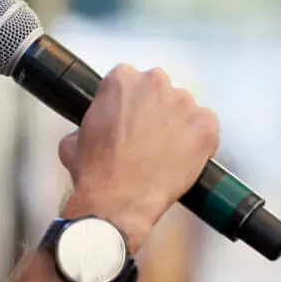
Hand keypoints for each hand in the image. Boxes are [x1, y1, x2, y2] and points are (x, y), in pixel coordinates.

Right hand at [60, 65, 218, 250]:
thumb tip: (98, 126)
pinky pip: (206, 124)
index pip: (128, 80)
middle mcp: (154, 83)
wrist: (118, 201)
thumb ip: (91, 120)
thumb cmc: (95, 173)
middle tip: (144, 136)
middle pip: (157, 89)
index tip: (126, 119)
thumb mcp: (73, 138)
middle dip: (152, 108)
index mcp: (121, 80)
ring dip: (175, 123)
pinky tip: (182, 156)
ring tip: (163, 151)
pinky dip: (198, 139)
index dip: (126, 103)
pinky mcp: (205, 125)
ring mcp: (183, 103)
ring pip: (183, 107)